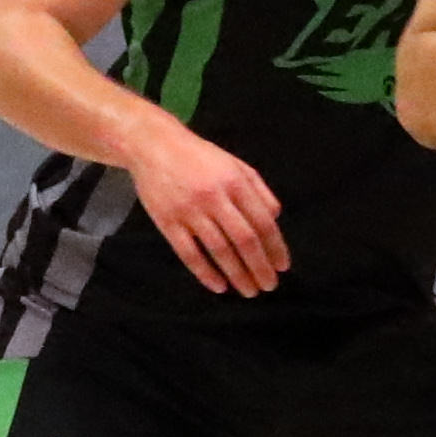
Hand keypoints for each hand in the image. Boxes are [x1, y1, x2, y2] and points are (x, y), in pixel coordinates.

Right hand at [126, 118, 289, 296]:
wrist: (153, 146)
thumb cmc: (199, 156)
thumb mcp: (236, 164)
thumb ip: (259, 190)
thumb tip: (276, 219)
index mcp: (235, 183)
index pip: (262, 222)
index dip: (275, 247)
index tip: (282, 266)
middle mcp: (214, 198)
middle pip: (244, 240)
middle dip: (259, 267)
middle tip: (268, 286)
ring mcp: (189, 212)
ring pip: (219, 250)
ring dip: (237, 274)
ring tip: (248, 290)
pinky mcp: (167, 222)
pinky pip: (189, 254)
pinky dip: (205, 273)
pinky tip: (219, 286)